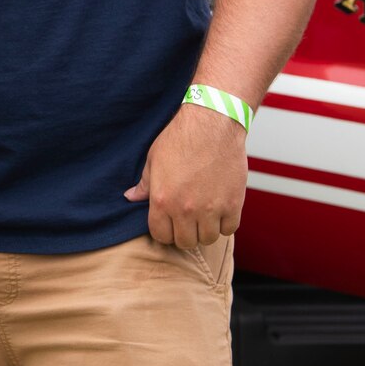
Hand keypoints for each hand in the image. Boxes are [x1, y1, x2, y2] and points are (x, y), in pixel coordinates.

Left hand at [124, 100, 247, 247]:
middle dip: (184, 233)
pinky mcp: (233, 204)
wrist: (212, 123)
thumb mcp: (154, 159)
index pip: (161, 236)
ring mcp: (211, 209)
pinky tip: (220, 209)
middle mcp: (186, 209)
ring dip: (205, 230)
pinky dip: (225, 223)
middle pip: (185, 242)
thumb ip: (144, 184)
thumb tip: (130, 197)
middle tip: (187, 220)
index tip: (169, 223)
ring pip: (208, 239)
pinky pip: (229, 229)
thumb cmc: (181, 138)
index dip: (164, 231)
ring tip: (204, 215)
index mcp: (163, 200)